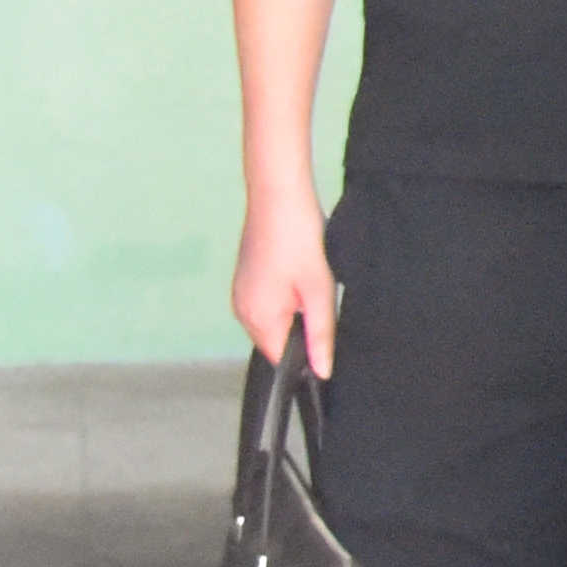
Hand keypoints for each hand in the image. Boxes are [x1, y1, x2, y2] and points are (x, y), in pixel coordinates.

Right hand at [235, 186, 338, 376]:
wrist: (278, 194)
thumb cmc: (298, 238)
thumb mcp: (319, 289)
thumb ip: (320, 334)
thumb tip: (321, 372)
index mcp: (257, 319)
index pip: (281, 359)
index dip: (306, 354)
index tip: (325, 334)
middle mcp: (242, 311)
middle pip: (277, 339)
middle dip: (301, 328)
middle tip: (320, 296)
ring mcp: (241, 293)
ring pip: (274, 318)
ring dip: (295, 309)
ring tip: (309, 278)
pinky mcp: (246, 278)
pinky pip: (268, 301)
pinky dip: (286, 295)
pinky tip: (299, 270)